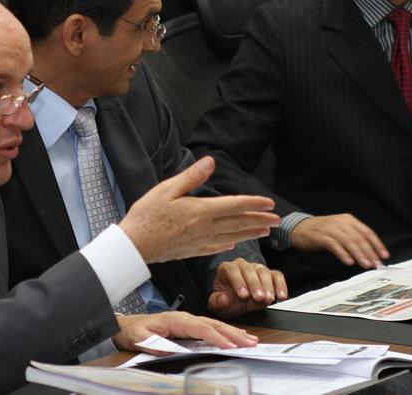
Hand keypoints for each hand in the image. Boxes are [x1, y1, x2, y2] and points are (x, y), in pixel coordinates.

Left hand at [112, 311, 257, 351]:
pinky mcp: (188, 327)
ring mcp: (188, 321)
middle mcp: (184, 318)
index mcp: (176, 319)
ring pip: (215, 325)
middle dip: (233, 334)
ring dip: (233, 332)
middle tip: (251, 343)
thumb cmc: (132, 331)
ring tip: (250, 339)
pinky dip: (225, 332)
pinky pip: (210, 328)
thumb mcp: (139, 338)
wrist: (124, 326)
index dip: (217, 337)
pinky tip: (235, 336)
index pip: (201, 328)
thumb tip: (171, 350)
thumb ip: (155, 344)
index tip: (231, 346)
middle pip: (213, 324)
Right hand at [119, 157, 278, 263]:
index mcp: (200, 211)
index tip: (269, 203)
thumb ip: (191, 176)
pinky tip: (233, 244)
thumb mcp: (167, 189)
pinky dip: (228, 244)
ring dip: (250, 233)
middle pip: (238, 223)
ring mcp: (199, 241)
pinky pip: (215, 248)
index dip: (253, 204)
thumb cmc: (147, 214)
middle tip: (277, 220)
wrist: (133, 245)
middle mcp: (204, 228)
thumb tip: (210, 162)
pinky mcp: (191, 251)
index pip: (234, 206)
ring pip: (231, 237)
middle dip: (259, 220)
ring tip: (265, 232)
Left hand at [208, 258, 287, 317]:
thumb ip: (217, 302)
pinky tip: (281, 296)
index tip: (243, 295)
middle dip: (255, 284)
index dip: (238, 282)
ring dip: (268, 286)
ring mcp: (256, 268)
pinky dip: (281, 285)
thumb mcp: (218, 305)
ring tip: (268, 299)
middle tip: (259, 298)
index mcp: (226, 269)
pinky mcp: (270, 274)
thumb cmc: (226, 301)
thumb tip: (224, 298)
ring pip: (263, 271)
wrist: (237, 303)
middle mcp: (242, 265)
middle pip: (249, 270)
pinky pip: (277, 276)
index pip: (232, 270)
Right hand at [290, 214, 388, 268]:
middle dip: (370, 252)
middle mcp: (341, 222)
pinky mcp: (320, 236)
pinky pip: (334, 245)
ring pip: (348, 241)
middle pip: (359, 237)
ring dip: (359, 254)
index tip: (384, 256)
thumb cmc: (322, 232)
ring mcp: (330, 228)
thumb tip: (371, 254)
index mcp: (348, 220)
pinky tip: (348, 261)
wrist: (299, 228)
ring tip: (366, 265)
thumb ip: (354, 238)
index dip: (377, 244)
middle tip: (376, 264)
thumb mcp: (340, 230)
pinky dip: (342, 254)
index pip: (367, 232)